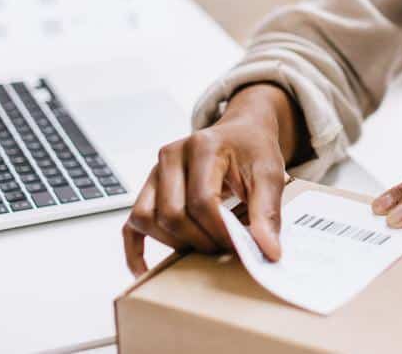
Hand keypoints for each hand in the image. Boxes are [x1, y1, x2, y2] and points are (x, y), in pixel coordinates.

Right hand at [122, 105, 287, 276]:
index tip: (240, 246)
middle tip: (224, 249)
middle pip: (171, 213)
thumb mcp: (269, 174)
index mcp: (202, 147)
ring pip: (146, 218)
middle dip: (199, 241)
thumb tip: (268, 251)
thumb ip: (267, 212)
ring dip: (173, 243)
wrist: (242, 131)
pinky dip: (135, 249)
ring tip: (201, 248)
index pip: (202, 201)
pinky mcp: (149, 188)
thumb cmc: (253, 150)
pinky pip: (132, 222)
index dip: (220, 232)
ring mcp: (155, 172)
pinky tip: (145, 270)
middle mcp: (171, 155)